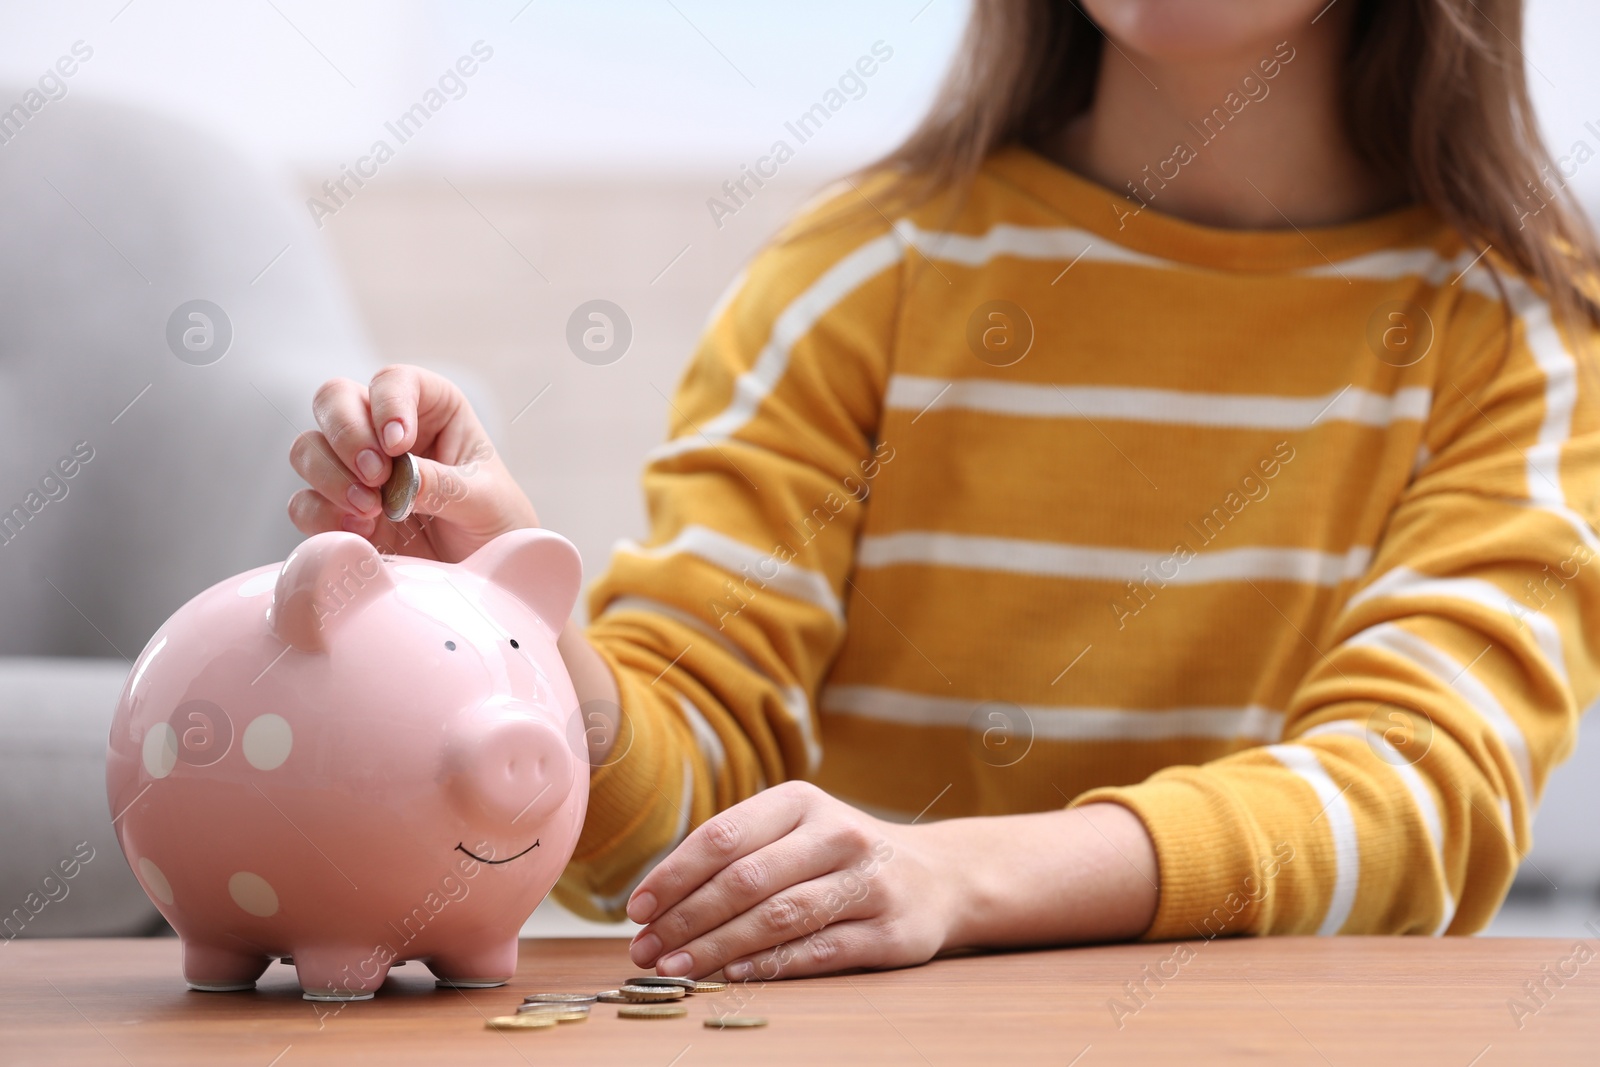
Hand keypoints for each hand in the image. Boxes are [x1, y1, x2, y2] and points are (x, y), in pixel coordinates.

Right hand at [288, 365, 537, 562]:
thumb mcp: (485, 500)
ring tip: (373, 508)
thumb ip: (443, 485)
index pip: (393, 380)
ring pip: (309, 448)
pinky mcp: (338, 513)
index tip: (399, 442)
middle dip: (347, 435)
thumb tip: (397, 481)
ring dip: (331, 475)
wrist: (482, 572)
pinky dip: (322, 514)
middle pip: (333, 400)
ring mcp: (355, 471)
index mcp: (431, 409)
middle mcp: (384, 431)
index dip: (387, 403)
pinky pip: (304, 503)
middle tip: (376, 474)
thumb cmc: (496, 523)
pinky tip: (362, 531)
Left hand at [624, 781, 952, 981]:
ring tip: (675, 968)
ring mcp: (867, 883)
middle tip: (646, 949)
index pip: (723, 837)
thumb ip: (738, 853)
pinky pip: (817, 951)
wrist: (939, 876)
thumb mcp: (796, 830)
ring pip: (777, 918)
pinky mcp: (889, 931)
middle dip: (686, 919)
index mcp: (802, 801)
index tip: (637, 910)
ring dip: (717, 948)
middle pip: (745, 881)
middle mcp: (837, 835)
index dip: (673, 876)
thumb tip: (657, 900)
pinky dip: (768, 965)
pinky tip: (731, 975)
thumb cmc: (840, 856)